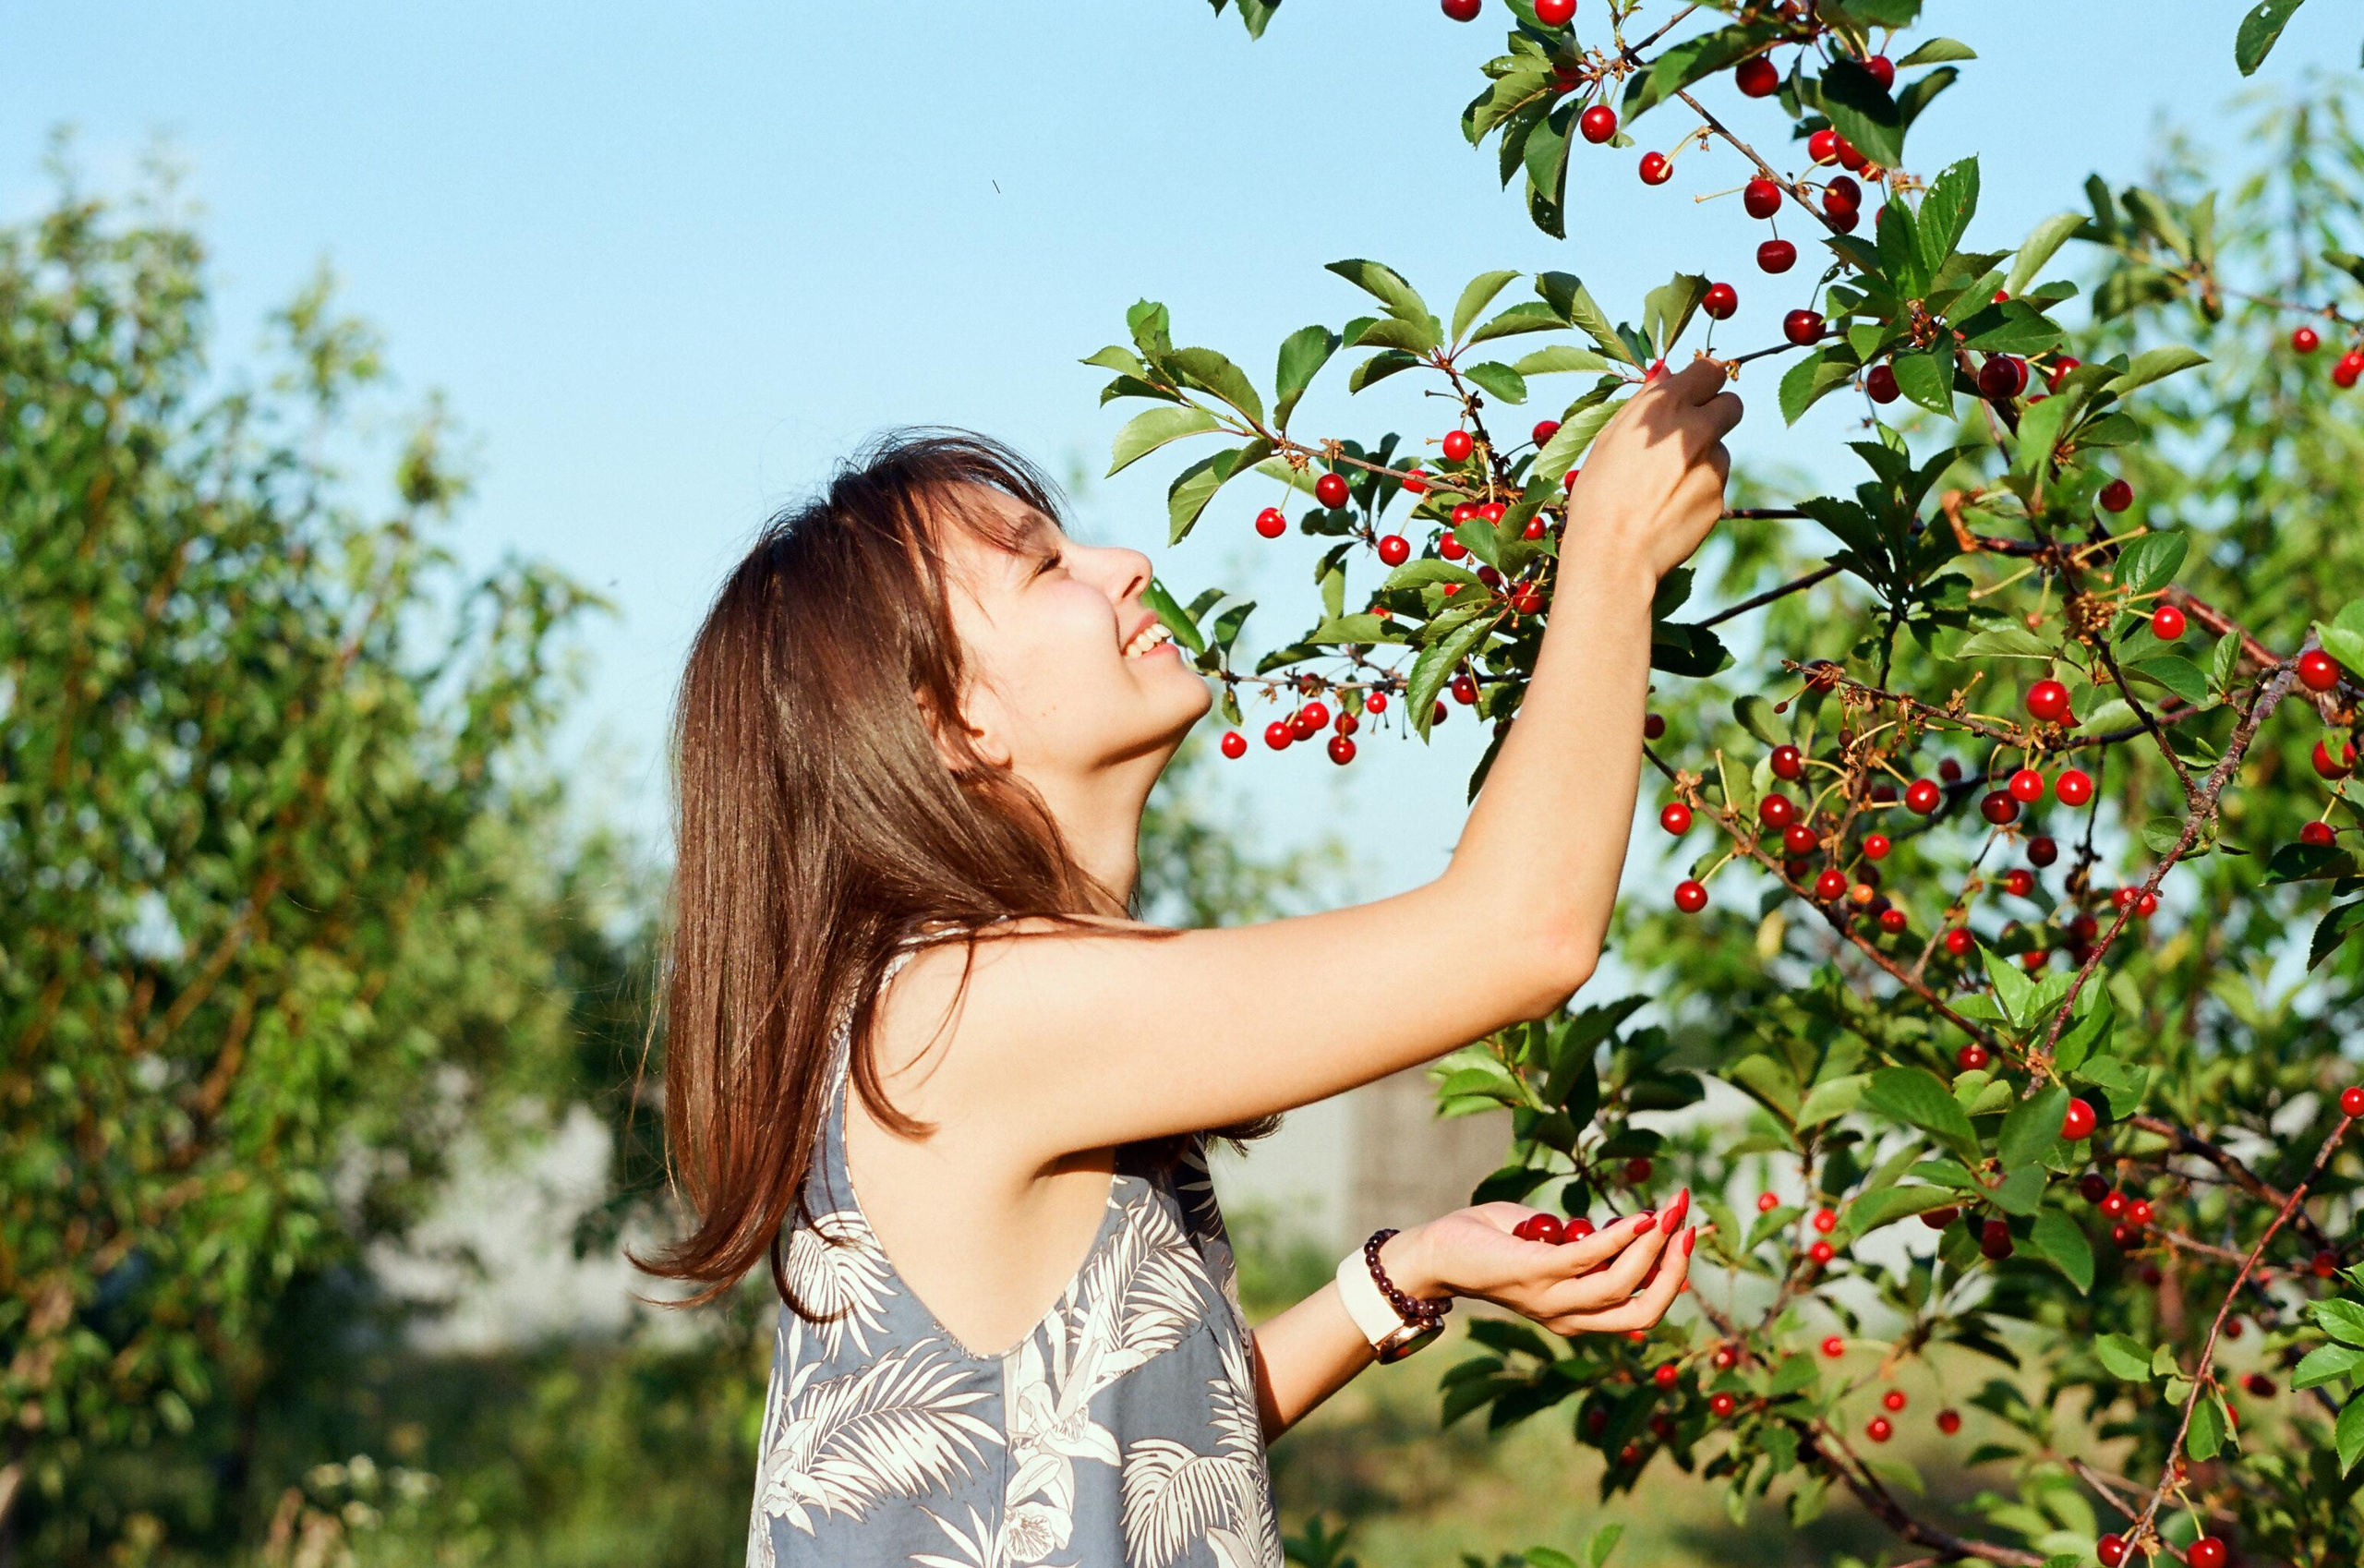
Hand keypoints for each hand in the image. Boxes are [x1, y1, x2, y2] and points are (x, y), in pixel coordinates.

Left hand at [1383, 1194, 1704, 1336]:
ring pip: (1620, 1285)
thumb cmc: (1489, 1242)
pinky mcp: (1532, 1273)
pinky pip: (1587, 1259)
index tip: (1688, 1234)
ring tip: (1672, 1209)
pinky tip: (1640, 1216)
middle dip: (1674, 1268)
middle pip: (1642, 1310)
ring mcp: (1550, 1298)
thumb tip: (1622, 1225)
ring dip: (1654, 1246)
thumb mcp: (1548, 1245)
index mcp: (1575, 1315)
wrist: (1432, 1253)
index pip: (1640, 1311)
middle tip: (1689, 1223)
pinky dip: (1619, 1238)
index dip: (1672, 1279)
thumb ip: (1584, 1242)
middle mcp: (1568, 1317)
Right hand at [1564, 357, 1740, 582]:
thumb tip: (1667, 375)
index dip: (1702, 380)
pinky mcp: (1719, 496)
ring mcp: (1713, 464)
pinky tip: (1670, 505)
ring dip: (1703, 457)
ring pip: (1721, 447)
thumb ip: (1644, 404)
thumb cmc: (1599, 494)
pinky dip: (1699, 488)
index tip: (1696, 390)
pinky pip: (1716, 482)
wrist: (1613, 553)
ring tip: (1665, 484)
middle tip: (1691, 431)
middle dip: (1716, 412)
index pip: (1709, 370)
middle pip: (1732, 403)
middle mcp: (1696, 429)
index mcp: (1665, 406)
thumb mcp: (1610, 439)